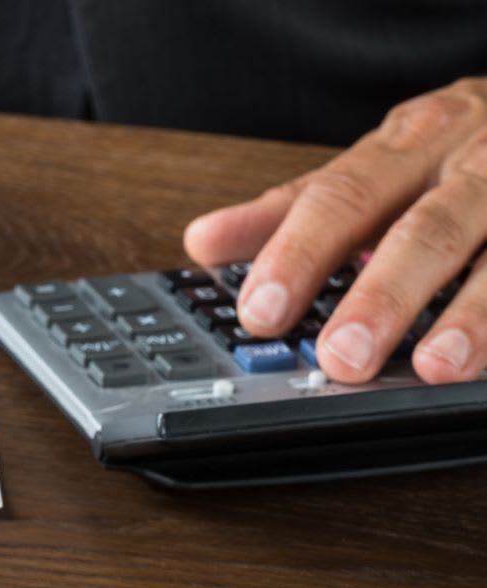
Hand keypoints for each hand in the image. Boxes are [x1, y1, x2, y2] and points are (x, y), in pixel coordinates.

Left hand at [184, 78, 486, 384]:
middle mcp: (472, 164)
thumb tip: (201, 242)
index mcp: (407, 147)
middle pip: (426, 230)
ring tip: (434, 367)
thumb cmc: (453, 148)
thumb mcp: (372, 165)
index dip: (299, 255)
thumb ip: (291, 210)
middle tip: (342, 357)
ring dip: (473, 315)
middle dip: (383, 296)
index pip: (343, 198)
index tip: (260, 311)